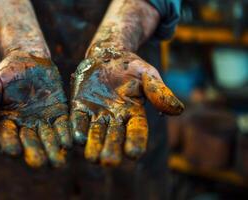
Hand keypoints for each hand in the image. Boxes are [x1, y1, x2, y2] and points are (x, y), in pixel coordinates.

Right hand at [0, 51, 70, 167]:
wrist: (28, 58)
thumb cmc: (6, 72)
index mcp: (7, 121)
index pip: (7, 136)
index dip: (9, 144)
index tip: (12, 152)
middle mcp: (26, 125)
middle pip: (30, 142)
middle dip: (36, 153)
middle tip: (41, 164)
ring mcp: (44, 120)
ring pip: (49, 138)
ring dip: (54, 149)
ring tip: (59, 162)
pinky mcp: (59, 113)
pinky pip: (64, 125)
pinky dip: (67, 134)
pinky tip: (71, 143)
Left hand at [70, 47, 183, 166]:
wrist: (107, 55)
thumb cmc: (132, 67)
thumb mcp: (148, 75)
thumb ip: (159, 92)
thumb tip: (178, 110)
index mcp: (134, 113)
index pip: (137, 130)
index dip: (136, 141)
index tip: (134, 153)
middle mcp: (115, 118)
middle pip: (114, 137)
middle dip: (112, 149)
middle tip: (109, 162)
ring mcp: (96, 114)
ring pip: (95, 133)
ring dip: (93, 145)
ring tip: (92, 158)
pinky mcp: (80, 107)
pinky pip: (78, 120)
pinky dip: (77, 129)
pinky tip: (76, 139)